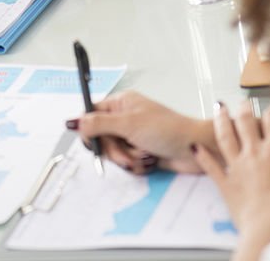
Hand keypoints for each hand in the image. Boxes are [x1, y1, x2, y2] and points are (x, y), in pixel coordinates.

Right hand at [76, 91, 217, 173]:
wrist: (194, 149)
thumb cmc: (165, 129)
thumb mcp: (129, 124)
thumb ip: (100, 124)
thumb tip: (74, 121)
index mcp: (121, 103)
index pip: (92, 113)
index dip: (89, 129)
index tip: (92, 142)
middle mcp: (124, 118)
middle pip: (101, 138)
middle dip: (114, 150)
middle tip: (127, 152)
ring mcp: (132, 136)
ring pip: (113, 153)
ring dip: (128, 159)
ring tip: (145, 155)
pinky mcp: (140, 152)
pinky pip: (126, 163)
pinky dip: (136, 165)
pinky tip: (150, 161)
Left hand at [193, 102, 269, 258]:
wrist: (267, 229)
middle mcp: (254, 155)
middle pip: (246, 123)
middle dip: (245, 109)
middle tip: (244, 102)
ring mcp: (238, 168)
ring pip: (226, 137)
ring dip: (222, 121)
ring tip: (219, 108)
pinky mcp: (227, 185)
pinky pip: (212, 167)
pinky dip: (203, 156)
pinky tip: (195, 147)